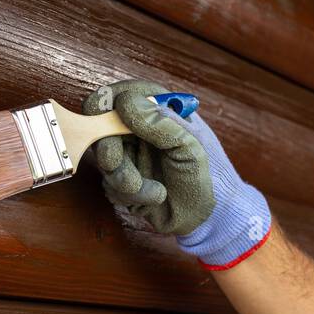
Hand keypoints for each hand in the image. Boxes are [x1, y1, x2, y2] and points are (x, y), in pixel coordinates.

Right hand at [82, 78, 271, 269]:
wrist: (211, 217)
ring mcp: (131, 157)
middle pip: (102, 129)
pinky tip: (155, 197)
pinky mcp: (125, 183)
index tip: (104, 120)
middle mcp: (140, 131)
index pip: (120, 95)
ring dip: (126, 178)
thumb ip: (158, 122)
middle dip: (109, 150)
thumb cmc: (209, 176)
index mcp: (158, 111)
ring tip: (157, 192)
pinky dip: (131, 195)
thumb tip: (124, 102)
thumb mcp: (189, 145)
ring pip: (105, 161)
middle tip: (115, 164)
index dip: (105, 105)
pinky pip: (111, 186)